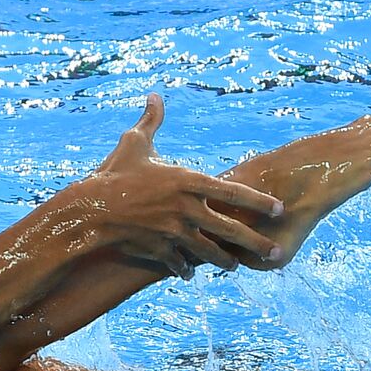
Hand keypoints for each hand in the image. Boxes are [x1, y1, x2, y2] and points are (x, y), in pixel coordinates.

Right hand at [85, 93, 283, 277]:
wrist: (90, 209)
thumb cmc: (113, 173)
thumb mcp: (134, 143)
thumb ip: (150, 121)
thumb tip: (154, 96)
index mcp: (187, 181)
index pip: (233, 192)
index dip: (259, 201)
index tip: (279, 209)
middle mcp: (187, 209)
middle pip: (231, 229)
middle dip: (257, 242)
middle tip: (276, 250)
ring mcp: (174, 232)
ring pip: (209, 251)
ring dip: (225, 260)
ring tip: (236, 267)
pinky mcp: (159, 249)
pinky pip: (178, 263)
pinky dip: (185, 268)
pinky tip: (190, 273)